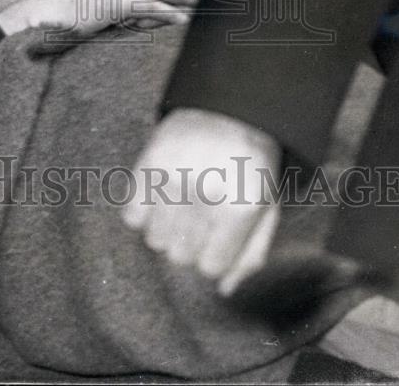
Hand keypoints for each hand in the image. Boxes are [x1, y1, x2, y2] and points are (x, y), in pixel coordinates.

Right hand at [122, 108, 280, 294]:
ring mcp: (174, 178)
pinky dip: (142, 214)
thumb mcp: (266, 208)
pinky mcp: (148, 163)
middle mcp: (205, 194)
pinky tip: (158, 198)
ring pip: (155, 240)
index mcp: (240, 206)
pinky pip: (132, 216)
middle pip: (180, 256)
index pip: (210, 266)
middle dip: (190, 244)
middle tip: (198, 221)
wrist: (229, 108)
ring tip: (180, 208)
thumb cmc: (250, 165)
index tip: (216, 238)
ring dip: (166, 231)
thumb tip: (224, 290)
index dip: (212, 255)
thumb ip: (250, 253)